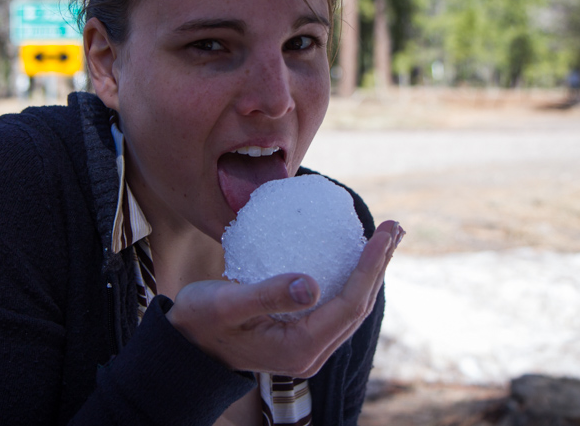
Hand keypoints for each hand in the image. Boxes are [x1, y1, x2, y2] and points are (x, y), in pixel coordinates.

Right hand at [166, 220, 404, 376]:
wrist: (185, 347)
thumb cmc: (200, 322)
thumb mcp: (226, 303)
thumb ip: (267, 295)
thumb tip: (312, 286)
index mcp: (299, 348)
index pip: (349, 304)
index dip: (370, 267)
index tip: (383, 232)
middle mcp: (310, 352)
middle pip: (357, 306)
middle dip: (379, 265)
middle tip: (395, 227)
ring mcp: (307, 347)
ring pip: (350, 307)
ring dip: (370, 272)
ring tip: (385, 239)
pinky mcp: (299, 336)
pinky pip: (335, 306)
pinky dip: (350, 278)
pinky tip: (351, 257)